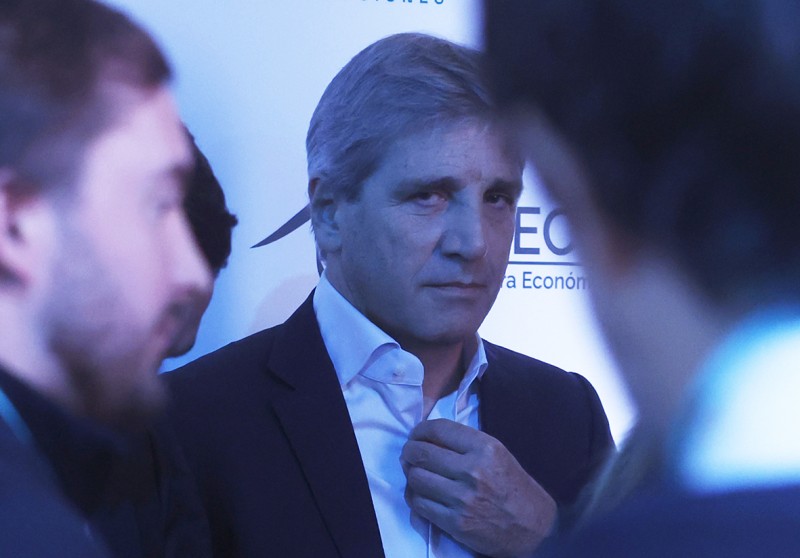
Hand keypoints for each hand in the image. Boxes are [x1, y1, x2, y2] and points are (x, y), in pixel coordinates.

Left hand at [401, 419, 556, 557]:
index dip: (421, 430)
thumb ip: (467, 444)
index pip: (440, 429)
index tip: (416, 434)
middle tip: (409, 453)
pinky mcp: (455, 522)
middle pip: (422, 453)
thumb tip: (431, 438)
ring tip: (415, 473)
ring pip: (416, 478)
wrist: (535, 529)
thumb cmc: (516, 488)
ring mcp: (462, 498)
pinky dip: (414, 496)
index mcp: (485, 448)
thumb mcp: (499, 455)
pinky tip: (420, 493)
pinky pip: (419, 504)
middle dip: (409, 451)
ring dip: (411, 474)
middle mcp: (472, 470)